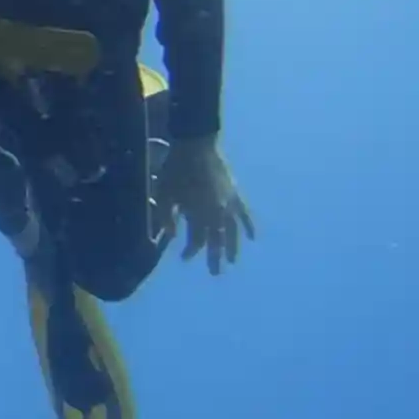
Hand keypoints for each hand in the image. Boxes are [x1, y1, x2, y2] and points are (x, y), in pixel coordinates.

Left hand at [156, 136, 255, 274]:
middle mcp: (217, 212)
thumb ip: (166, 216)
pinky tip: (253, 237)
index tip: (183, 258)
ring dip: (232, 247)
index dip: (191, 251)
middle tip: (216, 273)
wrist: (197, 145)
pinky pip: (244, 214)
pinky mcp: (235, 194)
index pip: (197, 240)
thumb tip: (171, 236)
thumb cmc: (176, 169)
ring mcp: (229, 204)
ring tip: (232, 260)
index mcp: (198, 213)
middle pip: (217, 240)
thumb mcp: (165, 193)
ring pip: (233, 231)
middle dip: (215, 257)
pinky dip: (249, 226)